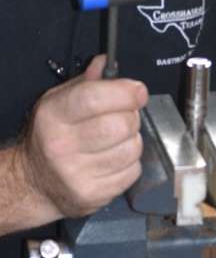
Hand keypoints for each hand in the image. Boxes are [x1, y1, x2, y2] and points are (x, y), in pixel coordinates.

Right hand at [18, 55, 147, 221]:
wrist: (35, 181)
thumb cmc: (52, 136)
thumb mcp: (59, 102)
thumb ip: (86, 83)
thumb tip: (107, 63)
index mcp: (53, 116)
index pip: (95, 98)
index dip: (125, 92)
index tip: (138, 92)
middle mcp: (61, 145)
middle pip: (120, 125)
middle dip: (131, 117)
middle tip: (124, 118)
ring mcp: (77, 173)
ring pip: (131, 149)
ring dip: (132, 142)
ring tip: (117, 141)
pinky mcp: (92, 194)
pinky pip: (133, 172)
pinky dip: (131, 164)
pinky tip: (114, 160)